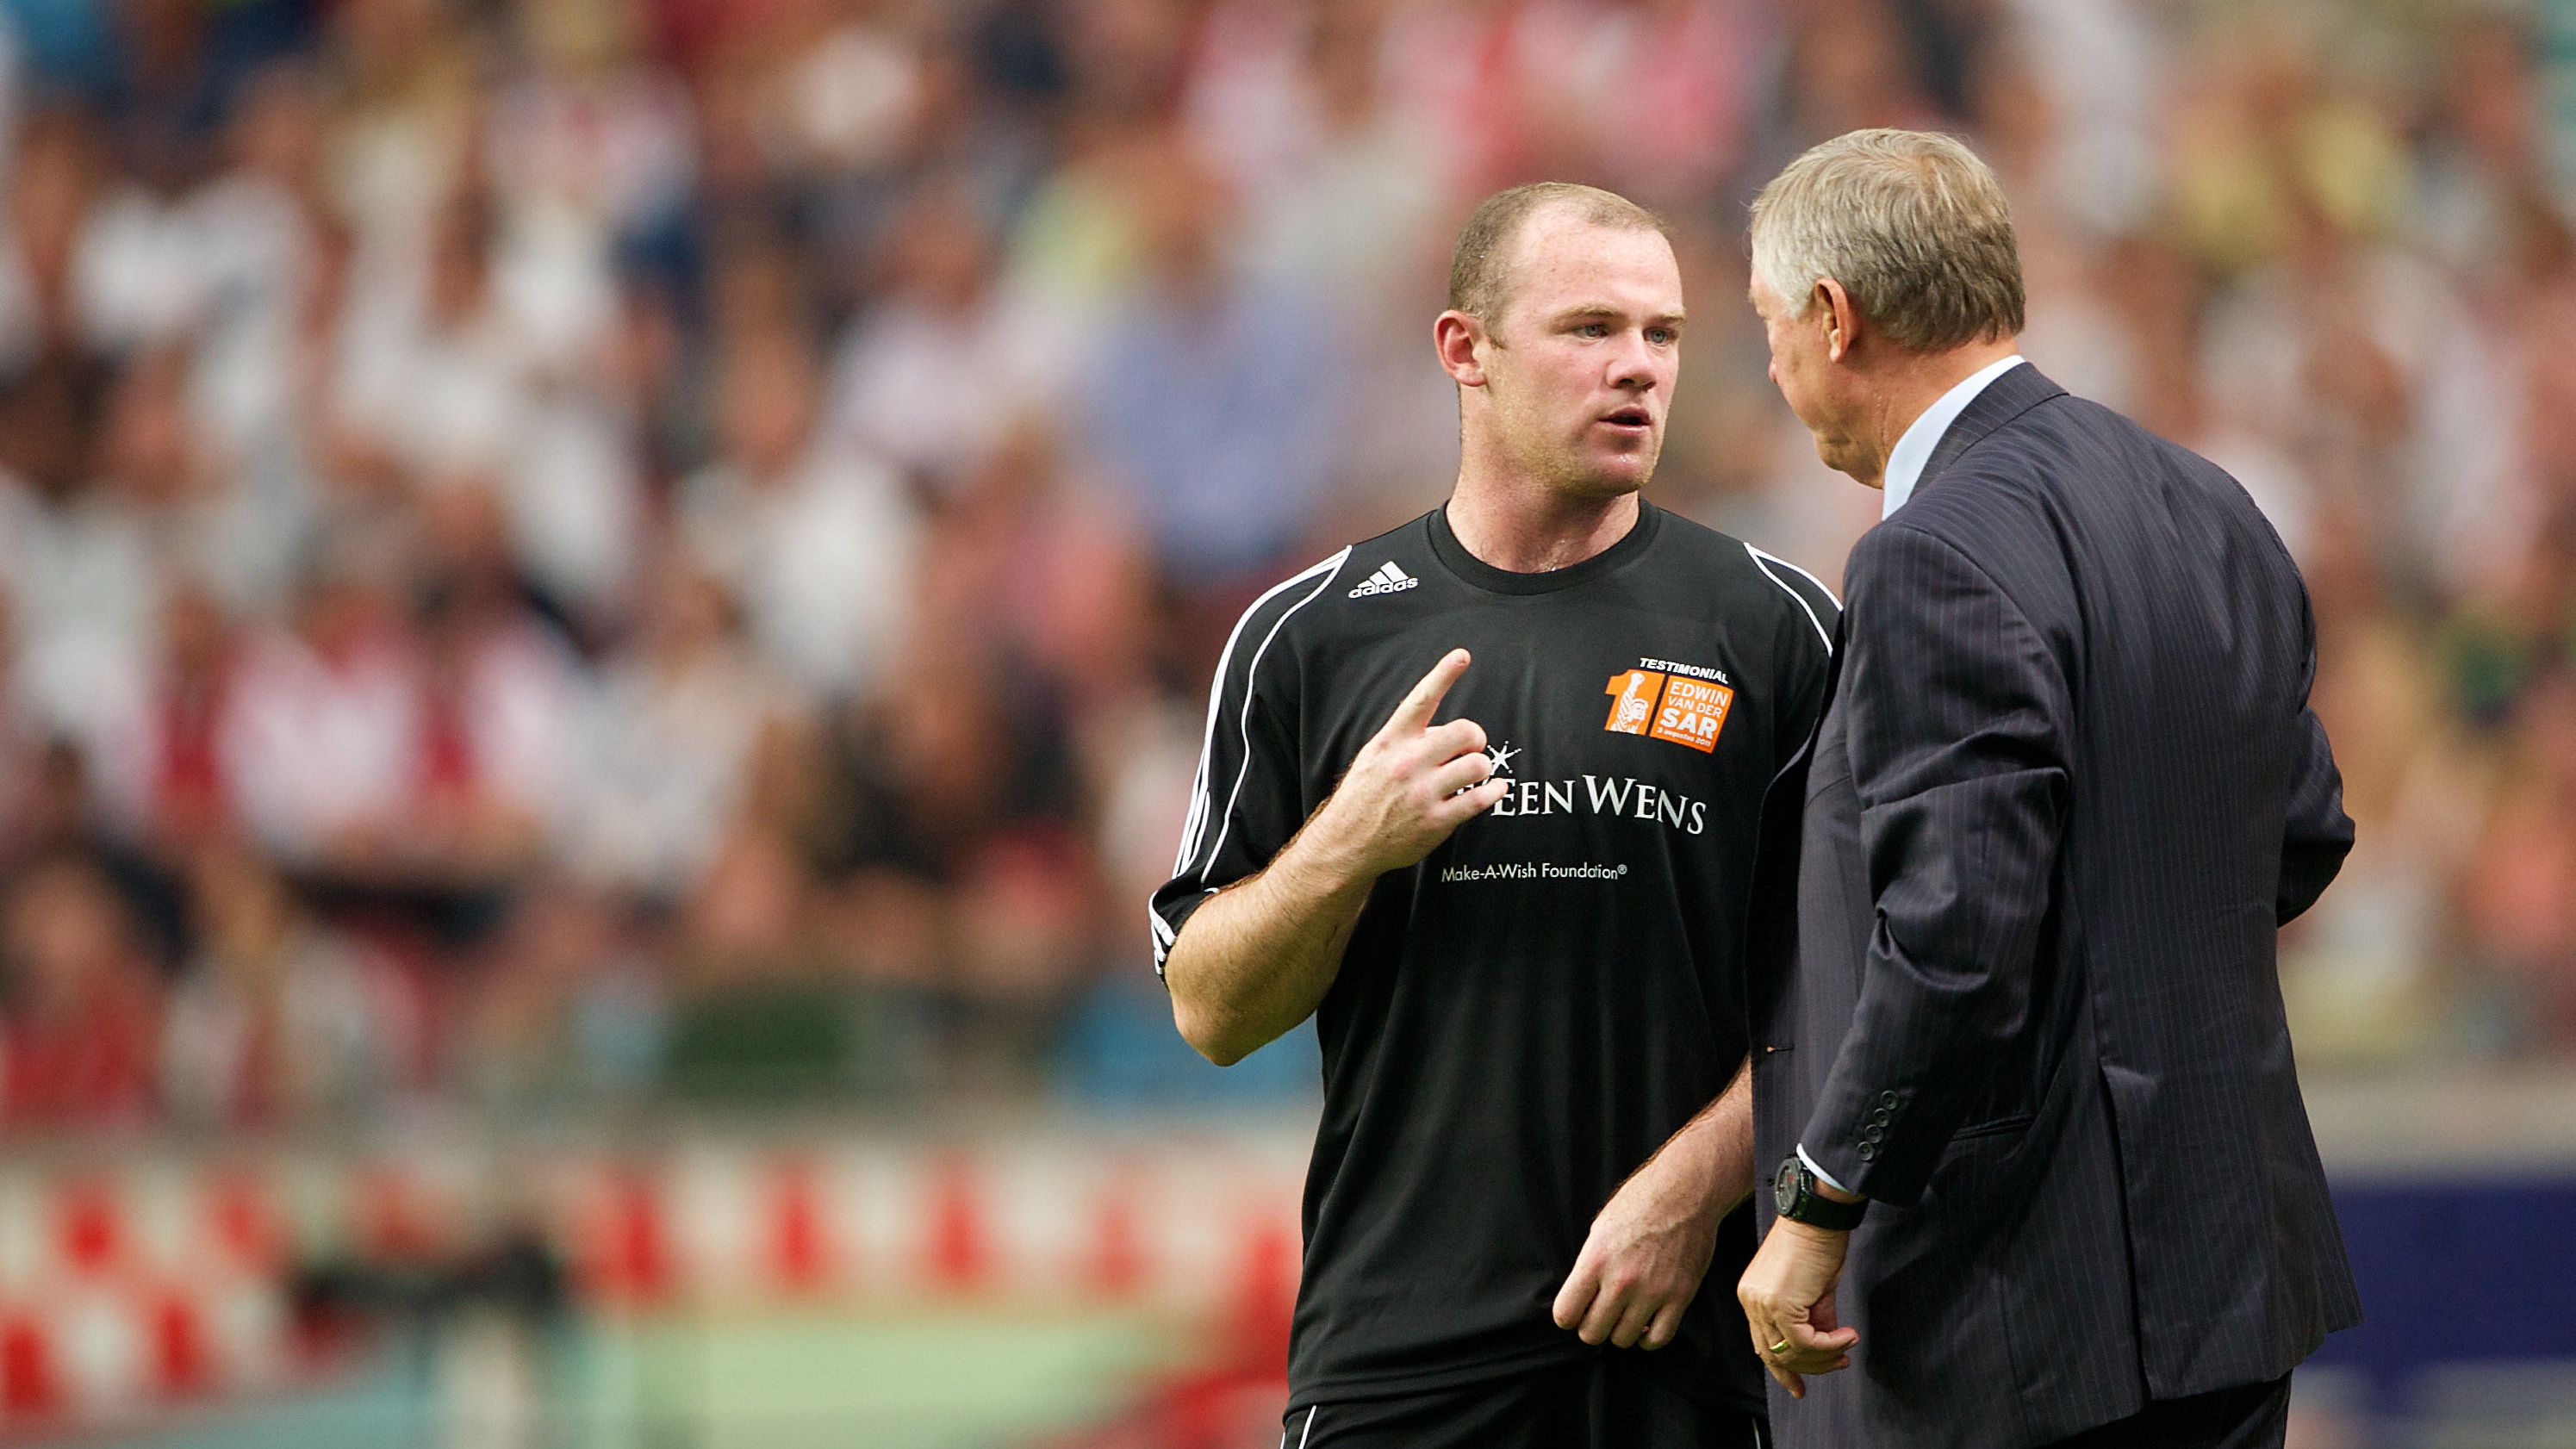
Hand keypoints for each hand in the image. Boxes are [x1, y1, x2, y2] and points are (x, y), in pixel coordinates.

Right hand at [1309, 649, 1507, 877]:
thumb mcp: (1375, 756)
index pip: (1421, 700)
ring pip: (1478, 765)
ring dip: (1482, 768)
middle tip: (1472, 747)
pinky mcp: (1436, 821)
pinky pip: (1480, 799)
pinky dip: (1495, 791)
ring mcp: (1423, 793)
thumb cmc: (1364, 795)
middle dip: (1476, 738)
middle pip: (1466, 732)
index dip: (1443, 674)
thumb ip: (1407, 739)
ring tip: (1474, 774)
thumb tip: (1447, 732)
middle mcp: (1408, 763)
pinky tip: (1494, 789)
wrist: (1346, 843)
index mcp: (1392, 741)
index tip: (1462, 655)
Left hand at [1552, 1150, 1720, 1350]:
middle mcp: (1621, 1281)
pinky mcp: (1680, 1297)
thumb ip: (1590, 1265)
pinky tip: (1645, 1326)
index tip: (1575, 1310)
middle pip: (1592, 1334)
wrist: (1685, 1191)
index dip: (1568, 1316)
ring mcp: (1653, 1292)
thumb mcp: (1601, 1227)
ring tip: (1623, 1315)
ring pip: (1623, 1339)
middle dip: (1591, 1326)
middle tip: (1599, 1313)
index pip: (1565, 1314)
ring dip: (1620, 1331)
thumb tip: (1582, 1296)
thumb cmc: (1640, 1202)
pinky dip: (1648, 1339)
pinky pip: (1659, 1338)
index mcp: (1595, 1260)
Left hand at [1737, 1219, 1858, 1397]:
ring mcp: (1762, 1303)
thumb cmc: (1816, 1243)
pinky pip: (1804, 1342)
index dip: (1783, 1369)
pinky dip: (1829, 1346)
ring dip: (1823, 1357)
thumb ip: (1815, 1320)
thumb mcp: (1814, 1289)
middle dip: (1809, 1368)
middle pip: (1773, 1354)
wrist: (1817, 1218)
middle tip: (1838, 1364)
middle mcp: (1751, 1301)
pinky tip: (1847, 1337)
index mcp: (1753, 1296)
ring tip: (1846, 1347)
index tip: (1800, 1385)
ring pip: (1789, 1352)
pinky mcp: (1779, 1303)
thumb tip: (1828, 1343)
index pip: (1763, 1344)